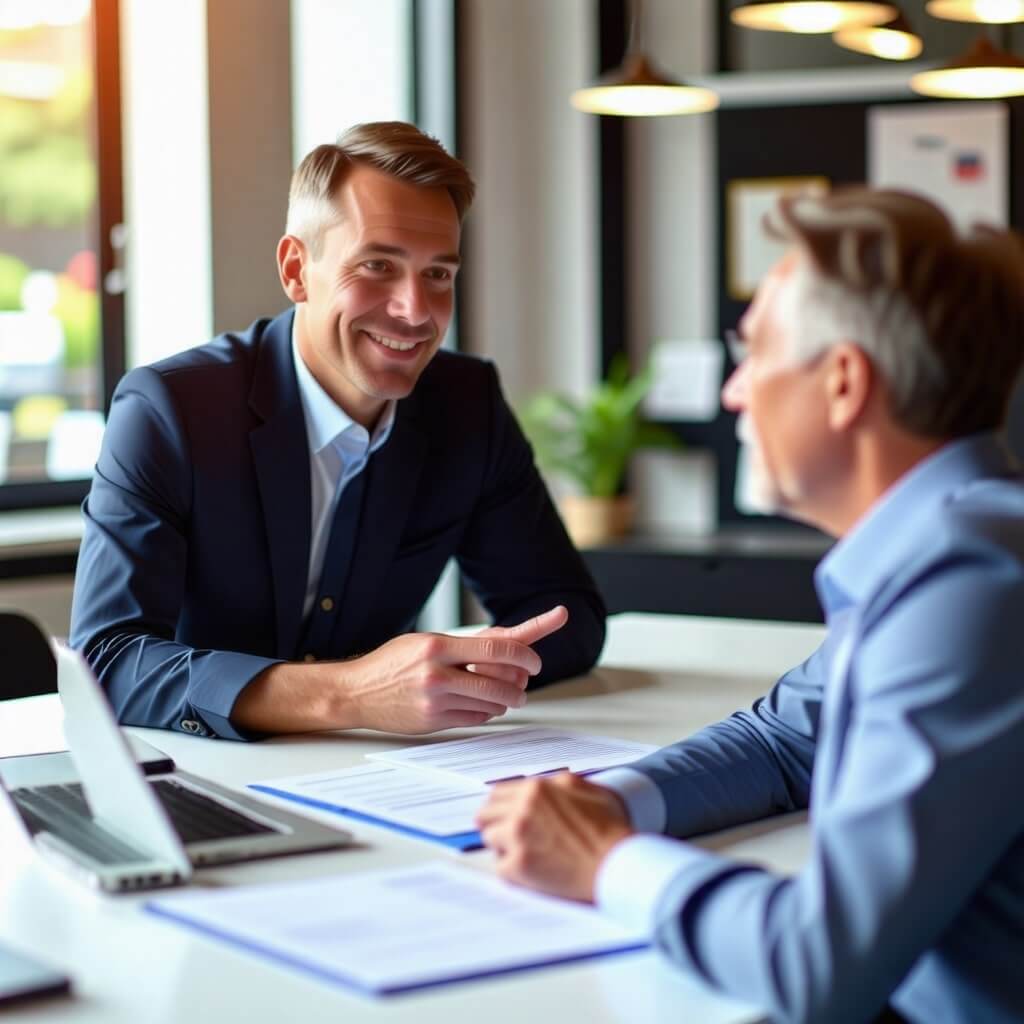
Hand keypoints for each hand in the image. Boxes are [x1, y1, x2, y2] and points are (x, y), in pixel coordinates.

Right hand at [344, 609, 562, 733]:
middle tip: (525, 682)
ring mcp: (436, 701)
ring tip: (504, 693)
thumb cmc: (392, 663)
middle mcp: (438, 674)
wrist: (357, 692)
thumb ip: (467, 643)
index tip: (535, 660)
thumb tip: (509, 639)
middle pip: (500, 681)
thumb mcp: (427, 641)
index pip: (496, 649)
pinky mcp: (434, 722)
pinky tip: (482, 704)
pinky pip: (476, 719)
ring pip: (492, 703)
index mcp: (438, 647)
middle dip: (521, 684)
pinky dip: (487, 712)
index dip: (525, 654)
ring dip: (506, 699)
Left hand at [476, 773, 632, 901]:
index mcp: (536, 789)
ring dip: (504, 847)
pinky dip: (514, 870)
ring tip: (528, 854)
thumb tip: (540, 786)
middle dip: (496, 824)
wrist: (617, 862)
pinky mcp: (519, 866)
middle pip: (485, 815)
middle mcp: (522, 809)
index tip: (502, 816)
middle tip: (509, 836)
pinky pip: (500, 867)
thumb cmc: (608, 828)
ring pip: (490, 839)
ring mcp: (518, 837)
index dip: (500, 807)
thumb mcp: (583, 788)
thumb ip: (555, 784)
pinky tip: (534, 870)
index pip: (497, 793)